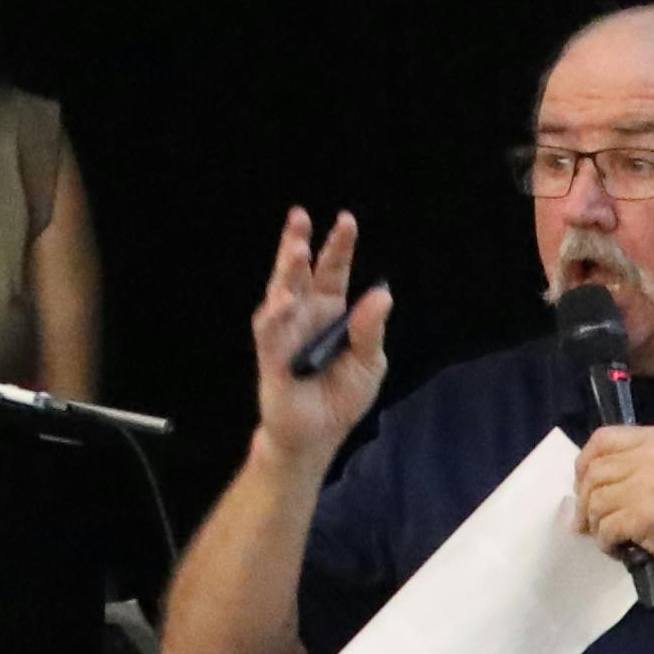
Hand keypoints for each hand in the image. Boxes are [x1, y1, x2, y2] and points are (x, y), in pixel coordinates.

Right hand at [249, 210, 388, 461]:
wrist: (317, 437)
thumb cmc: (340, 397)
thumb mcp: (369, 363)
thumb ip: (371, 330)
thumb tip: (383, 294)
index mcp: (329, 311)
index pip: (333, 271)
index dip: (338, 246)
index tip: (346, 220)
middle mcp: (303, 315)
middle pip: (299, 272)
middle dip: (298, 243)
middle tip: (300, 216)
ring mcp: (285, 333)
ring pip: (280, 293)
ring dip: (286, 271)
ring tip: (296, 249)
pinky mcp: (272, 358)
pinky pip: (270, 333)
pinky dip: (276, 316)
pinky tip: (283, 300)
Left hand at [572, 420, 653, 575]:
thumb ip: (632, 467)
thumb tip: (582, 487)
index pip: (602, 438)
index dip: (583, 463)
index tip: (583, 487)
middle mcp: (653, 455)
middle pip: (594, 472)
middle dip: (584, 502)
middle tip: (589, 523)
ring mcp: (649, 485)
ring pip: (595, 502)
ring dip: (596, 526)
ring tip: (612, 538)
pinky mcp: (646, 516)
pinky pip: (605, 528)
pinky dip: (606, 544)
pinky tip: (621, 550)